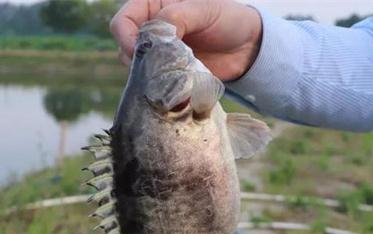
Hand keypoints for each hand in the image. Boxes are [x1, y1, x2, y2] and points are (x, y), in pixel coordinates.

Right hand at [110, 0, 261, 80]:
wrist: (249, 47)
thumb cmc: (229, 19)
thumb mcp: (204, 10)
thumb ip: (177, 17)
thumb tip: (154, 35)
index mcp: (154, 4)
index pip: (124, 21)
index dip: (126, 38)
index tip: (140, 52)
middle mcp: (152, 28)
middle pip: (126, 47)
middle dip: (138, 59)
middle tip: (158, 68)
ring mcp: (160, 52)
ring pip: (138, 67)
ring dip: (150, 74)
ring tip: (172, 75)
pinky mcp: (169, 73)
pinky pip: (155, 82)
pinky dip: (162, 86)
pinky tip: (176, 86)